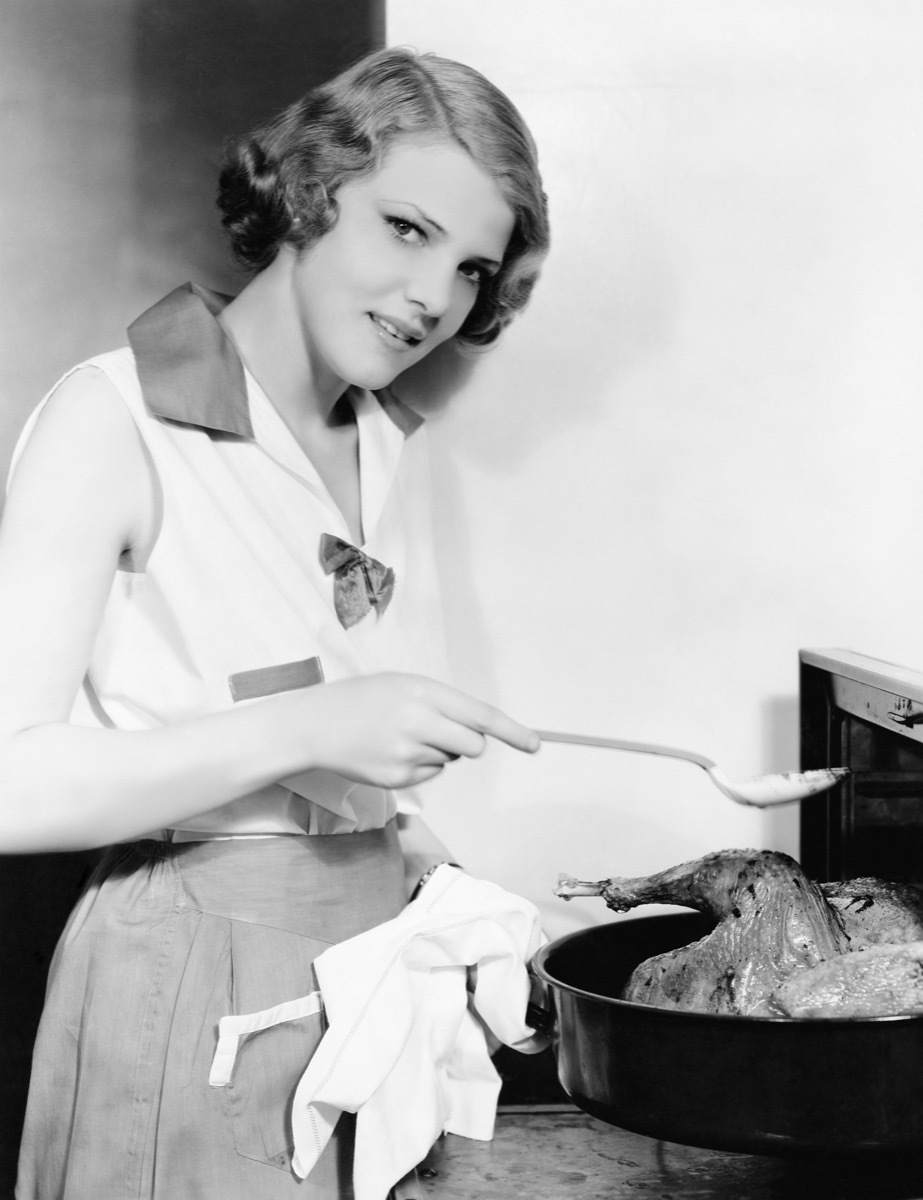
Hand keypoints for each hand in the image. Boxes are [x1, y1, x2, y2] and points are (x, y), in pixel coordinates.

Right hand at [295, 672, 539, 788]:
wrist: (315, 725)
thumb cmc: (364, 700)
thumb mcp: (403, 685)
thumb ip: (442, 704)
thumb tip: (478, 732)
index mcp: (423, 692)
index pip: (480, 715)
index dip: (512, 730)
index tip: (535, 744)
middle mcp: (418, 722)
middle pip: (472, 746)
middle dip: (467, 744)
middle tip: (440, 732)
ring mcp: (407, 754)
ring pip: (448, 760)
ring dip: (436, 751)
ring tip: (399, 736)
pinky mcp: (397, 779)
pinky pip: (429, 774)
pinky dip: (417, 765)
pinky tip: (390, 752)